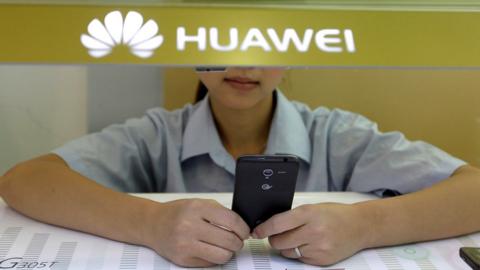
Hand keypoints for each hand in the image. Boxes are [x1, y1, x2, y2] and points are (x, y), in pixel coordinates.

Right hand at [145, 199, 249, 266]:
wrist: (152, 224)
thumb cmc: (178, 213)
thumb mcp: (198, 203)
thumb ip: (219, 212)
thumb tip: (241, 226)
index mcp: (197, 208)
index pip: (231, 220)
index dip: (243, 228)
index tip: (245, 231)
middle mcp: (190, 226)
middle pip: (229, 240)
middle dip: (238, 242)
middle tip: (237, 240)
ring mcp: (185, 244)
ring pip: (222, 255)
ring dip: (229, 252)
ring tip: (225, 247)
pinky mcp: (182, 259)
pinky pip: (210, 263)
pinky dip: (216, 258)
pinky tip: (212, 250)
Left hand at [252, 203, 370, 265]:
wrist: (360, 226)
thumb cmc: (336, 214)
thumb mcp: (313, 208)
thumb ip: (293, 216)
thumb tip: (270, 225)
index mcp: (309, 213)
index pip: (278, 223)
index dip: (263, 229)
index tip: (256, 231)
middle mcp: (314, 231)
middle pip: (279, 241)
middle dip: (274, 238)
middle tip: (279, 234)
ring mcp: (318, 248)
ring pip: (287, 252)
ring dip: (287, 246)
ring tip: (299, 238)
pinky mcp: (322, 260)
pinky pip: (300, 259)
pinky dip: (300, 253)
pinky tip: (310, 245)